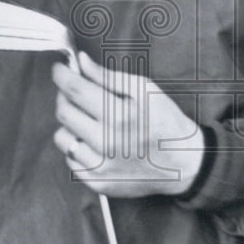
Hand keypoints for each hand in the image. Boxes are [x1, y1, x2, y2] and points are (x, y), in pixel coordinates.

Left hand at [52, 51, 204, 198]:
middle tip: (76, 92)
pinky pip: (70, 160)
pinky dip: (77, 148)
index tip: (59, 69)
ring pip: (62, 137)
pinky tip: (94, 142)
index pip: (74, 90)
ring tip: (88, 120)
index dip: (61, 75)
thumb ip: (108, 76)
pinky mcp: (98, 183)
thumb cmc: (165, 122)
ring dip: (70, 124)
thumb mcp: (144, 90)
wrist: (184, 163)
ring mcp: (100, 166)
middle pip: (64, 112)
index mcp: (119, 114)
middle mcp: (106, 142)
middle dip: (64, 96)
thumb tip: (81, 61)